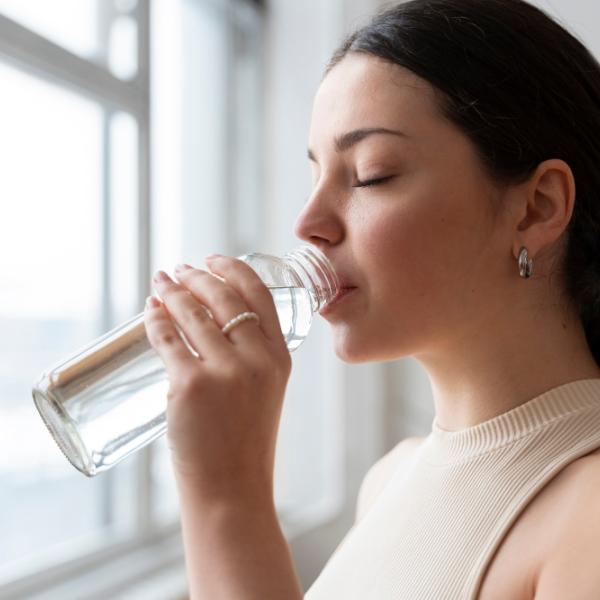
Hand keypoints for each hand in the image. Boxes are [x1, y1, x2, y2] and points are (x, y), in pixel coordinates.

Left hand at [143, 256, 291, 503]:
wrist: (233, 490)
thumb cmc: (246, 443)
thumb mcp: (266, 392)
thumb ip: (251, 357)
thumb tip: (210, 322)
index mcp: (280, 357)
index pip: (259, 295)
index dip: (233, 270)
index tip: (213, 259)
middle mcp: (257, 359)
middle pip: (223, 297)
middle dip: (197, 277)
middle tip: (178, 270)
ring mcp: (225, 372)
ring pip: (192, 314)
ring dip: (172, 292)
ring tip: (160, 284)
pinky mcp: (190, 386)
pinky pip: (167, 339)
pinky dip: (154, 320)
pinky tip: (149, 310)